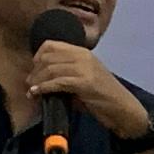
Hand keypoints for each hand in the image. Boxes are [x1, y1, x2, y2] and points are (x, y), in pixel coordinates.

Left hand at [24, 37, 153, 142]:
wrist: (122, 109)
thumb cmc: (102, 98)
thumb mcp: (82, 80)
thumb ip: (65, 75)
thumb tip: (41, 80)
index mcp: (82, 52)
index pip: (51, 45)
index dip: (37, 56)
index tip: (34, 71)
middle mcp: (83, 56)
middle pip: (48, 57)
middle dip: (35, 72)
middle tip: (30, 84)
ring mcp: (85, 68)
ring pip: (50, 69)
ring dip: (37, 81)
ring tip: (32, 91)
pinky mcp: (85, 82)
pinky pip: (57, 81)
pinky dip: (43, 88)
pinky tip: (37, 94)